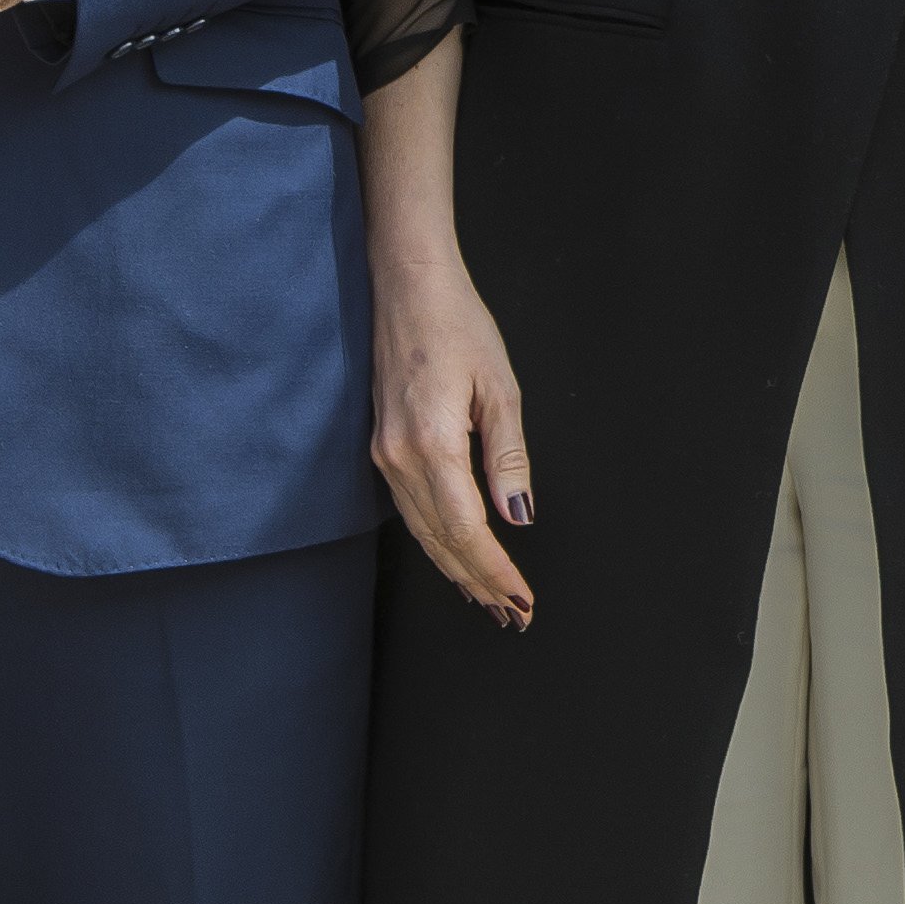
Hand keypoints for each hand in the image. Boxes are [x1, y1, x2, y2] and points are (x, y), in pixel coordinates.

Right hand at [370, 237, 534, 625]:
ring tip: (490, 600)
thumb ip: (508, 457)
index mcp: (432, 445)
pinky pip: (410, 511)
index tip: (522, 599)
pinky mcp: (383, 449)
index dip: (495, 570)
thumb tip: (518, 515)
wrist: (407, 288)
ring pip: (422, 532)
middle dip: (478, 582)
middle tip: (514, 615)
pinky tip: (456, 555)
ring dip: (457, 570)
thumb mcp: (500, 388)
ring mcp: (385, 456)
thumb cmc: (459, 327)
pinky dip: (436, 542)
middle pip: (441, 541)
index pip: (467, 529)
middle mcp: (399, 459)